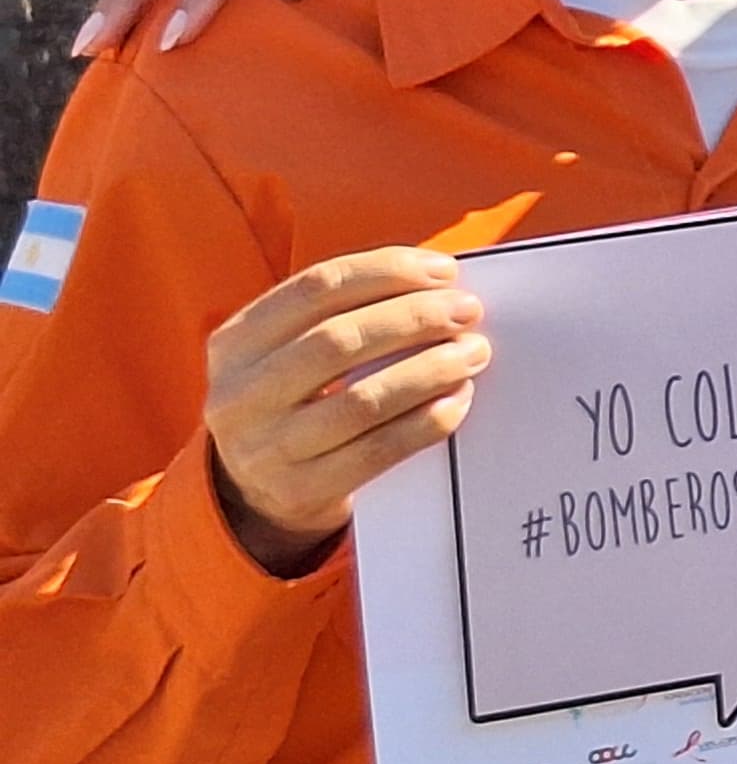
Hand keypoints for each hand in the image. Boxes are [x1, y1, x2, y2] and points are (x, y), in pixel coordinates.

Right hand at [203, 247, 487, 576]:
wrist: (256, 492)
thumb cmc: (296, 399)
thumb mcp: (288, 352)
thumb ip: (344, 314)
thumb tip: (437, 283)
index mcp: (235, 342)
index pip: (316, 288)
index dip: (386, 272)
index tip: (444, 271)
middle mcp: (240, 394)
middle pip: (339, 340)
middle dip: (415, 318)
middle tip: (467, 311)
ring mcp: (266, 448)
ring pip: (362, 400)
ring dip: (430, 370)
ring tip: (473, 352)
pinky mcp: (301, 491)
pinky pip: (378, 452)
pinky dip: (426, 422)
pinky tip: (458, 399)